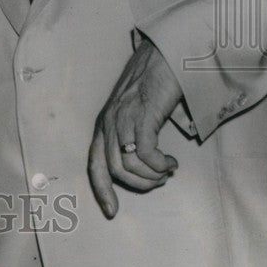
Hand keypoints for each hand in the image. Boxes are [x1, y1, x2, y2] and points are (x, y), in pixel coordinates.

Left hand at [88, 34, 182, 218]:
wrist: (164, 55)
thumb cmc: (154, 84)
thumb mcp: (135, 112)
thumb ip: (132, 134)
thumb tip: (143, 165)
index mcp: (104, 124)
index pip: (94, 163)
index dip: (102, 190)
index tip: (112, 211)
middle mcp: (109, 123)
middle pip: (113, 170)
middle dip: (139, 184)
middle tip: (159, 180)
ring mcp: (124, 118)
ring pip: (129, 165)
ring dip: (152, 176)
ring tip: (167, 169)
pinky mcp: (142, 116)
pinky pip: (146, 154)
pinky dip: (159, 165)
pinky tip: (171, 161)